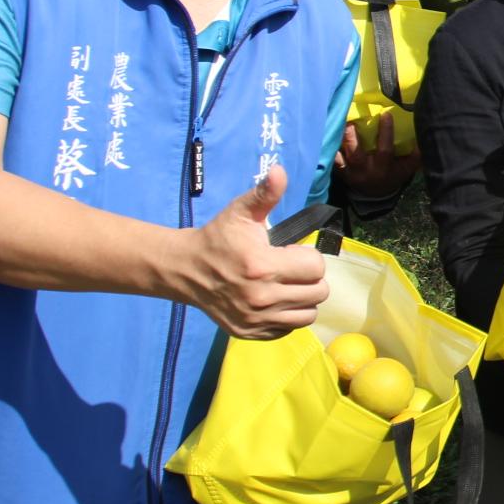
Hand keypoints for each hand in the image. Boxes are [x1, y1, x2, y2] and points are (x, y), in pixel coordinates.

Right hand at [176, 166, 329, 338]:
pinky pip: (290, 328)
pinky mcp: (250, 333)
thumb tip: (279, 171)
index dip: (308, 257)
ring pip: (309, 314)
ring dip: (303, 298)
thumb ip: (265, 193)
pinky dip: (289, 315)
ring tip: (285, 284)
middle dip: (309, 277)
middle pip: (318, 292)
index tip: (289, 252)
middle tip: (289, 269)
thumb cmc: (218, 238)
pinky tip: (275, 300)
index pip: (316, 268)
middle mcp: (261, 297)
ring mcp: (256, 319)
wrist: (185, 270)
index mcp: (262, 266)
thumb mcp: (241, 212)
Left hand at [335, 113, 421, 197]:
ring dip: (336, 143)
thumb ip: (414, 157)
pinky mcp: (341, 173)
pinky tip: (326, 135)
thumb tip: (422, 140)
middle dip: (351, 137)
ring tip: (335, 126)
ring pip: (339, 158)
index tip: (386, 114)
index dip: (386, 132)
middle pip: (356, 154)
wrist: (376, 195)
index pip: (385, 149)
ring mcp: (351, 172)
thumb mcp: (406, 169)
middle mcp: (365, 170)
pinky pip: (332, 161)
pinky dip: (328, 149)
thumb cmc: (392, 177)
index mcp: (383, 167)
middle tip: (350, 120)